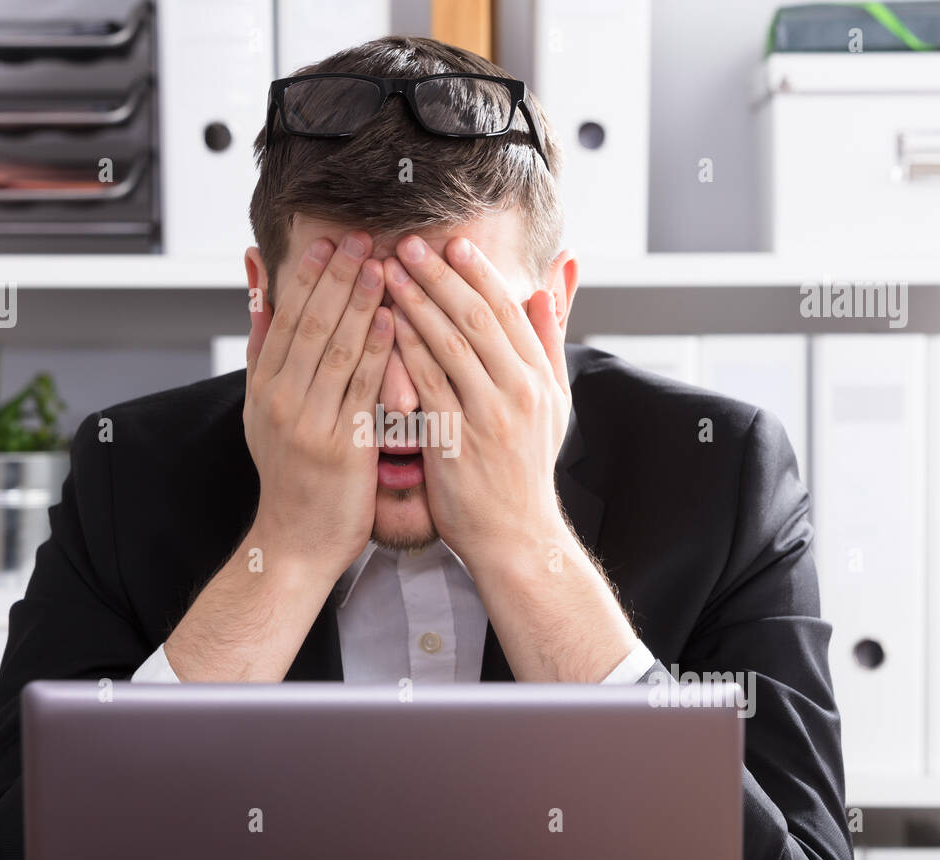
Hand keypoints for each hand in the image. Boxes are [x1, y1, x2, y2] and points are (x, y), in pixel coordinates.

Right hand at [244, 232, 393, 577]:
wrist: (294, 542)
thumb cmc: (289, 475)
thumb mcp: (263, 408)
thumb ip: (265, 345)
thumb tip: (259, 283)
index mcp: (264, 387)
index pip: (286, 318)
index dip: (308, 277)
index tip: (330, 241)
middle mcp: (280, 400)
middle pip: (310, 325)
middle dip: (337, 277)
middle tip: (362, 237)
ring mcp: (309, 423)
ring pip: (335, 350)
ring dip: (360, 303)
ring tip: (382, 264)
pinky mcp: (341, 447)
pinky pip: (361, 390)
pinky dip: (376, 352)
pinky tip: (391, 321)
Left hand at [384, 235, 571, 568]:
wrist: (516, 536)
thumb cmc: (527, 469)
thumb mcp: (555, 403)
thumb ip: (548, 342)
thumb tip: (548, 285)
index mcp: (541, 378)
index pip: (508, 311)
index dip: (478, 274)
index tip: (452, 243)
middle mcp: (519, 393)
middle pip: (476, 319)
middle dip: (440, 278)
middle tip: (408, 245)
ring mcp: (488, 417)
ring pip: (448, 346)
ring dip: (415, 304)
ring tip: (386, 273)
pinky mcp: (456, 442)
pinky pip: (426, 386)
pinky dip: (405, 351)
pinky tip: (384, 326)